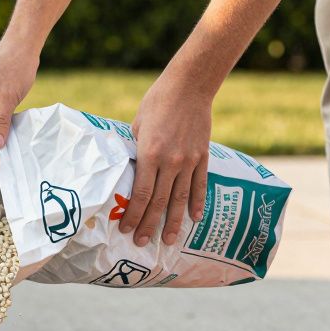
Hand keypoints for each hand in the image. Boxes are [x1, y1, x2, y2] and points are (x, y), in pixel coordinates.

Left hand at [119, 72, 213, 246]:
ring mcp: (189, 161)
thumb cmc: (156, 103)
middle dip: (149, 225)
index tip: (126, 229)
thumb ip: (135, 152)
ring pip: (180, 199)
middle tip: (142, 243)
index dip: (133, 215)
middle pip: (158, 202)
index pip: (140, 194)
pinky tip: (195, 219)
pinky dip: (197, 203)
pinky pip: (200, 185)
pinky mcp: (203, 157)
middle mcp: (170, 162)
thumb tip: (129, 171)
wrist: (189, 87)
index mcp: (149, 154)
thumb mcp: (136, 127)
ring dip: (173, 222)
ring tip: (168, 240)